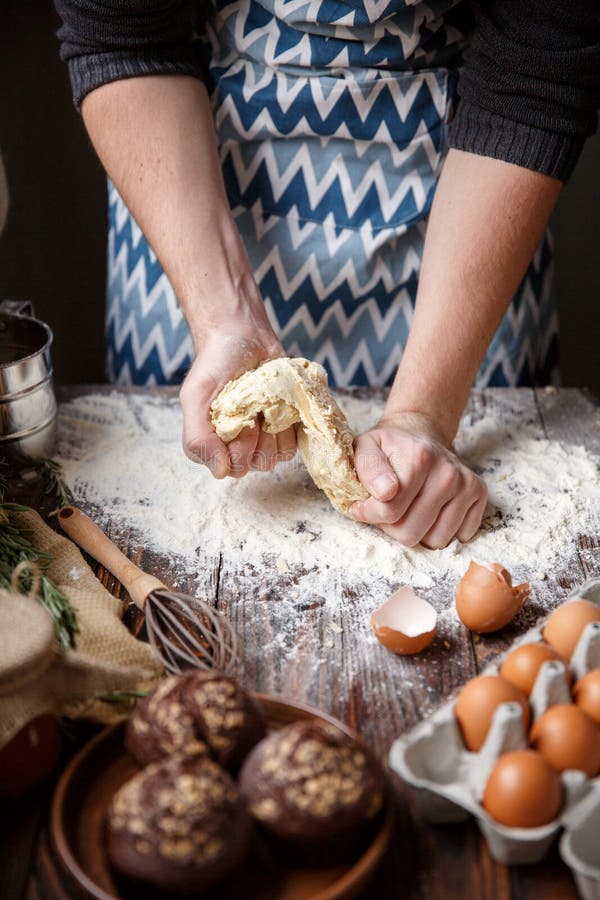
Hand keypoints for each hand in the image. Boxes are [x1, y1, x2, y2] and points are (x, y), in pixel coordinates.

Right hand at [179, 326, 296, 478]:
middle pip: (254, 465)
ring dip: (274, 429)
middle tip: (251, 407)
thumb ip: (198, 437)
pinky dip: (288, 425)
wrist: (243, 336)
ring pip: (275, 457)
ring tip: (264, 403)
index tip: (235, 416)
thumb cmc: (216, 365)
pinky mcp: (284, 429)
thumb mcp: (196, 397)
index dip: (237, 445)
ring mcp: (262, 439)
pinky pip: (292, 445)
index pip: (230, 468)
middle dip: (256, 436)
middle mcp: (235, 447)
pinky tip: (278, 404)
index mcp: (211, 445)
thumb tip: (219, 472)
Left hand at [351, 411, 486, 548]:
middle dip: (393, 526)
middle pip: (411, 533)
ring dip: (418, 531)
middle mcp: (448, 472)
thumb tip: (385, 493)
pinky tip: (432, 510)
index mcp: (419, 458)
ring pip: (436, 541)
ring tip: (410, 508)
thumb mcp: (365, 448)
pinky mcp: (479, 494)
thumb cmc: (389, 448)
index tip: (366, 502)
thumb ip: (368, 469)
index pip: (389, 511)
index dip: (370, 512)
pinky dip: (440, 530)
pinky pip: (458, 537)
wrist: (420, 434)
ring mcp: (466, 484)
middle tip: (390, 506)